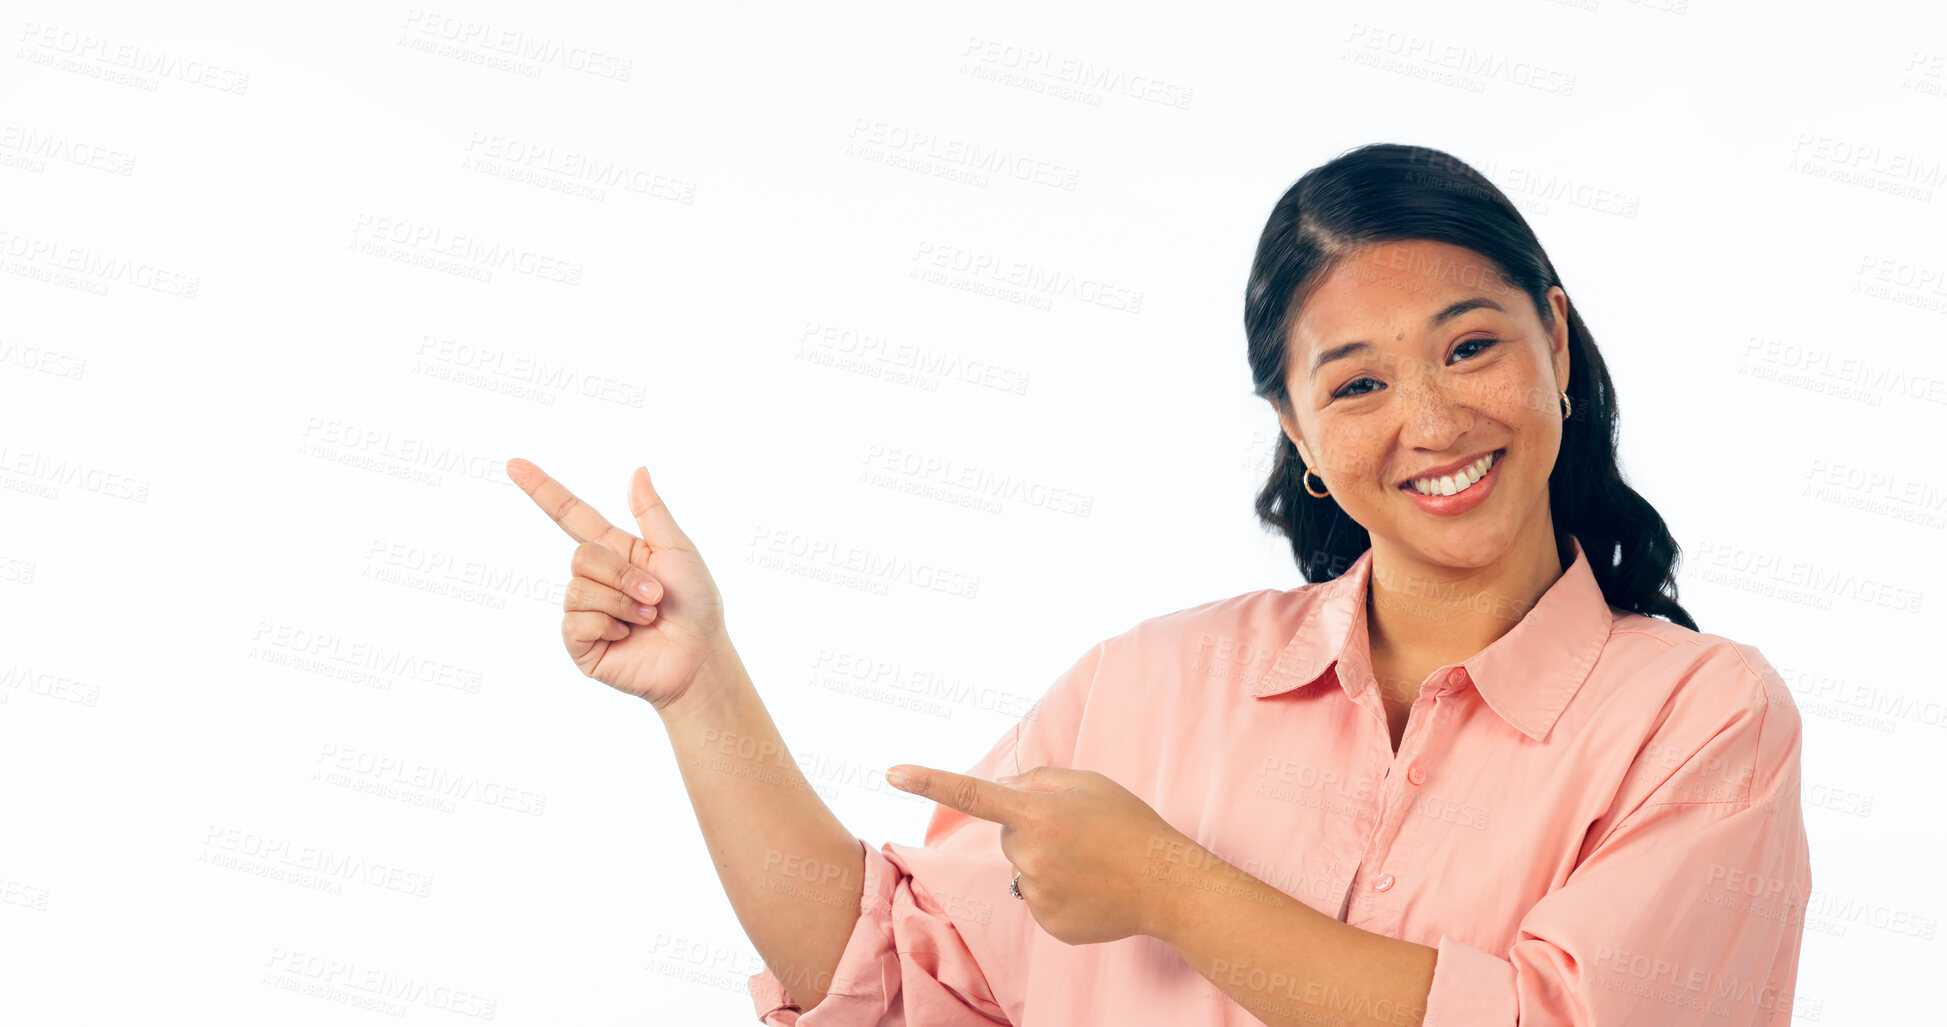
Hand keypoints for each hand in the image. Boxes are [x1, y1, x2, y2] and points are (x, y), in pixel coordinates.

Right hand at [507, 457, 726, 710]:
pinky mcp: (580, 644)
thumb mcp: (678, 551)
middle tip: (656, 596)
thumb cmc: (696, 605)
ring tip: (647, 619)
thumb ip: (652, 512)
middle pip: (581, 556)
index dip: (542, 490)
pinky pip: (576, 622)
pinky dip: (608, 626)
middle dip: (623, 576)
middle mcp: (596, 580)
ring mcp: (585, 612)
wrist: (700, 657)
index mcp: (616, 552)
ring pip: (579, 589)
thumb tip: (638, 470)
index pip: (571, 515)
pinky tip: (626, 637)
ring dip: (622, 602)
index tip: (513, 464)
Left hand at [885, 764, 1190, 945]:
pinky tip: (1090, 888)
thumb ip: (1037, 781)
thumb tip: (1002, 792)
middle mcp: (1028, 855)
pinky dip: (1059, 892)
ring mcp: (1036, 894)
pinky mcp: (1048, 924)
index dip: (928, 781)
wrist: (1167, 885)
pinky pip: (1038, 899)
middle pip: (1009, 835)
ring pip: (1023, 869)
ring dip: (1047, 862)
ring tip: (1090, 862)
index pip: (971, 794)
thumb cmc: (1129, 825)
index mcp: (1036, 813)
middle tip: (1081, 833)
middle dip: (1034, 828)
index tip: (891, 772)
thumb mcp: (1087, 783)